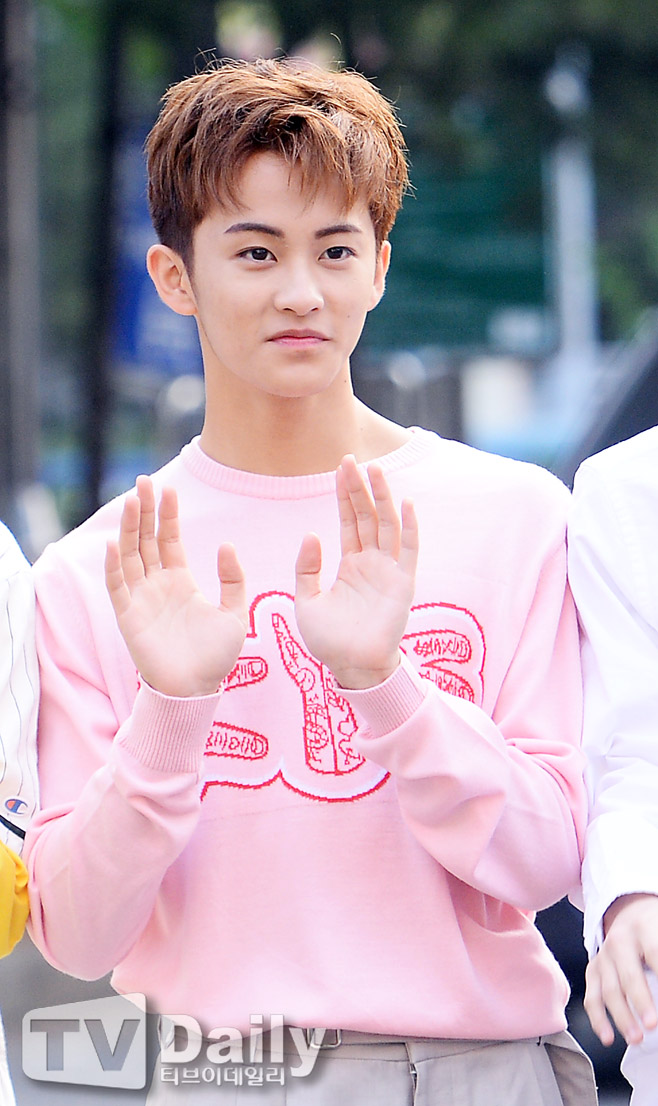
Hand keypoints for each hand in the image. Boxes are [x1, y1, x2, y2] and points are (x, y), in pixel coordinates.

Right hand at [105, 476, 246, 696]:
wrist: (197, 691)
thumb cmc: (215, 656)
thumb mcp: (235, 614)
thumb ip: (233, 580)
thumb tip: (226, 545)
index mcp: (180, 580)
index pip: (169, 539)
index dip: (168, 515)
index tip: (168, 490)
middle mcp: (157, 584)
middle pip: (145, 539)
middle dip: (144, 511)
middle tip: (143, 482)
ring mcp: (140, 599)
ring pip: (130, 555)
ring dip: (128, 529)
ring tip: (131, 501)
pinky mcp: (128, 617)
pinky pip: (118, 587)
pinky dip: (114, 566)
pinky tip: (114, 544)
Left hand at [294, 455, 417, 689]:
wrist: (350, 667)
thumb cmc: (329, 640)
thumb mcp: (306, 600)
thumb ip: (306, 569)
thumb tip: (311, 535)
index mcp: (349, 565)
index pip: (349, 521)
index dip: (345, 495)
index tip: (341, 467)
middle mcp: (371, 563)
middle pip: (368, 516)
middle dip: (360, 488)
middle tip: (352, 459)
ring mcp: (389, 571)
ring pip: (387, 525)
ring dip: (383, 498)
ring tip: (376, 470)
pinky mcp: (403, 584)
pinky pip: (409, 551)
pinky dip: (409, 527)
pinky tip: (406, 504)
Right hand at [584, 893, 657, 1044]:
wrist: (630, 911)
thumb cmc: (654, 928)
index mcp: (644, 929)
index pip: (654, 953)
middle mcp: (619, 942)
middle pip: (629, 975)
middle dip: (641, 1001)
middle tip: (652, 1024)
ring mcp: (603, 957)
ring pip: (609, 990)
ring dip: (622, 1017)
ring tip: (636, 1038)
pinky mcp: (593, 970)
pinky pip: (592, 997)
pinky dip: (598, 1019)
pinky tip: (608, 1037)